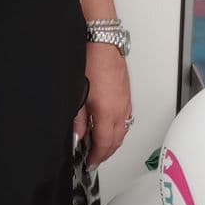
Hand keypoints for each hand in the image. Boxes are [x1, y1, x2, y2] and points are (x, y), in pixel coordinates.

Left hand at [71, 44, 131, 170]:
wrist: (102, 41)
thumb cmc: (89, 61)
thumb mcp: (77, 93)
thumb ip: (78, 119)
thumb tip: (77, 136)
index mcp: (107, 111)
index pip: (104, 144)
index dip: (97, 157)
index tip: (90, 162)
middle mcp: (120, 109)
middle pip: (117, 140)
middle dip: (106, 152)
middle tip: (95, 158)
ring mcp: (126, 102)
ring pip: (123, 130)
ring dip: (113, 141)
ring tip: (101, 146)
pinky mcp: (127, 95)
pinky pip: (126, 119)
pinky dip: (119, 128)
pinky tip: (109, 127)